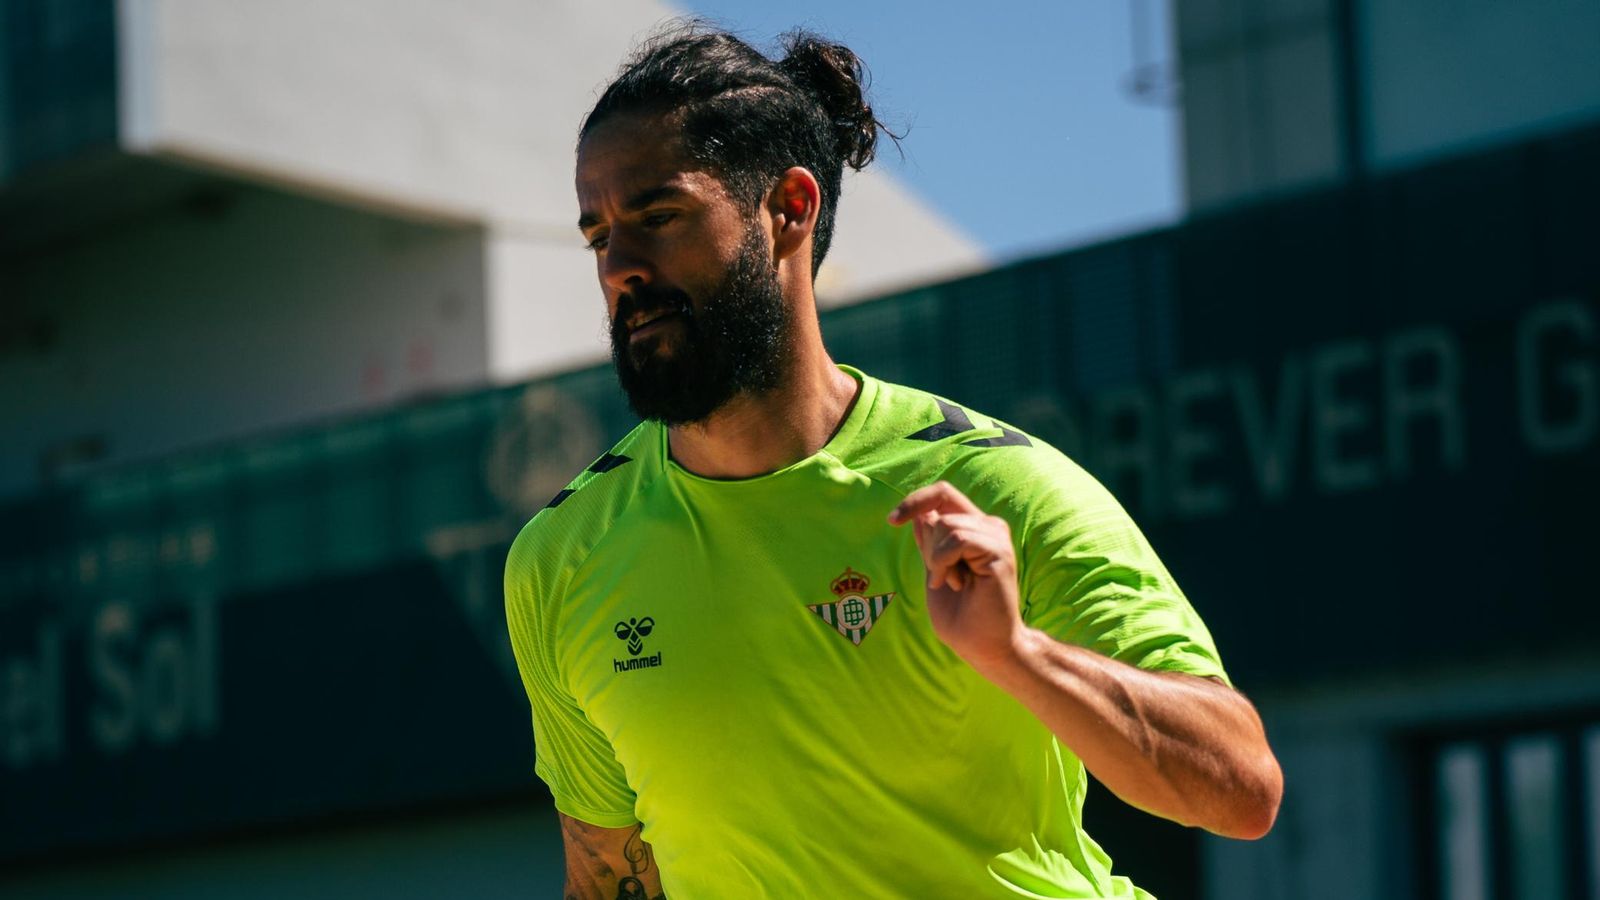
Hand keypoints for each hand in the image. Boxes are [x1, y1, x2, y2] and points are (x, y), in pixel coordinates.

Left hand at [888, 481, 1023, 671]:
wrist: (984, 646)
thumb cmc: (961, 616)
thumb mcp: (934, 571)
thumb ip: (929, 543)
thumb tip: (919, 514)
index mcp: (973, 529)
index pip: (942, 493)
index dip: (915, 500)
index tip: (891, 520)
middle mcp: (988, 526)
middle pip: (940, 507)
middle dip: (928, 544)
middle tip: (940, 578)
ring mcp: (996, 537)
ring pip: (946, 524)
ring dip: (937, 559)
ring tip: (952, 584)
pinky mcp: (999, 551)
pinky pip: (957, 539)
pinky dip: (945, 563)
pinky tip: (956, 584)